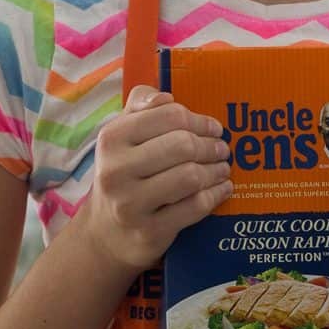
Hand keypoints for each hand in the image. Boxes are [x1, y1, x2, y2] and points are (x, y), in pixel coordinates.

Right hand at [80, 85, 232, 273]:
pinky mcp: (148, 231)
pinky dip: (216, 194)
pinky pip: (195, 206)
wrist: (106, 232)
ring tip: (223, 168)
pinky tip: (222, 188)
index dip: (199, 121)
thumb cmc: (124, 172)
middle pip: (183, 146)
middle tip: (222, 149)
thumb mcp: (123, 135)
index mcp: (112, 138)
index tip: (214, 128)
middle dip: (211, 146)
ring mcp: (130, 204)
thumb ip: (141, 105)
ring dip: (216, 170)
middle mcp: (116, 170)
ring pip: (191, 177)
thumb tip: (166, 96)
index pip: (169, 116)